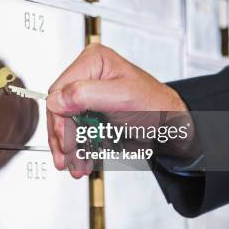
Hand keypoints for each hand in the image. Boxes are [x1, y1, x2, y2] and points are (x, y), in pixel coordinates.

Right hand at [46, 44, 187, 178]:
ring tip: (77, 166)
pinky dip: (78, 150)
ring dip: (70, 149)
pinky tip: (84, 161)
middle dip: (64, 139)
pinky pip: (76, 133)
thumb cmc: (156, 105)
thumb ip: (87, 94)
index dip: (59, 119)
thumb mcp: (123, 97)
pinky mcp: (90, 114)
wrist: (170, 126)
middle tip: (68, 159)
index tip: (66, 141)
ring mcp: (87, 97)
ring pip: (65, 125)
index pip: (60, 90)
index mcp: (93, 62)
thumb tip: (57, 100)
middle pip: (59, 110)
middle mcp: (87, 77)